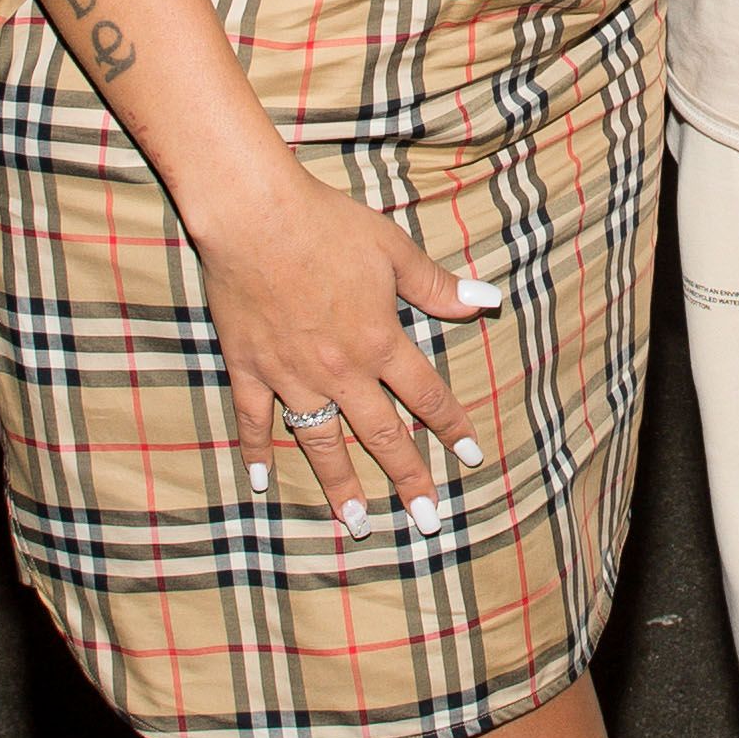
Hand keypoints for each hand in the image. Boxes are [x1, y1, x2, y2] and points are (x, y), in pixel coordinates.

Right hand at [196, 159, 501, 539]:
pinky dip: (256, 452)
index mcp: (379, 341)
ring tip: (356, 522)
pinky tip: (259, 483)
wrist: (254, 215)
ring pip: (320, 441)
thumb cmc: (327, 224)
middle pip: (381, 434)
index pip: (426, 395)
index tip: (470, 458)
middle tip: (426, 522)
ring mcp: (291, 374)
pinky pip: (254, 420)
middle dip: (408, 479)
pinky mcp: (250, 368)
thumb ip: (437, 286)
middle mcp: (340, 370)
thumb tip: (488, 304)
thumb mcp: (393, 250)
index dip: (451, 427)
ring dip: (340, 484)